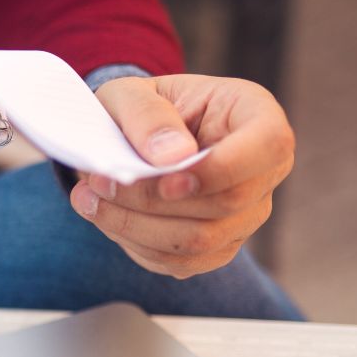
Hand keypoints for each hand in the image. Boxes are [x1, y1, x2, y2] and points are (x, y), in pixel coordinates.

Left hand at [70, 74, 294, 277]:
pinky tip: (107, 217)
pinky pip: (180, 263)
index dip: (219, 169)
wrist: (133, 139)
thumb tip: (173, 157)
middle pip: (227, 203)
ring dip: (135, 226)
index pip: (267, 146)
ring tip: (88, 199)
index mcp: (257, 116)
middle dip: (153, 199)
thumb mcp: (130, 94)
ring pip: (200, 241)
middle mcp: (263, 170)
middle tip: (98, 181)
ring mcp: (245, 214)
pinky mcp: (217, 248)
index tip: (165, 177)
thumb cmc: (140, 110)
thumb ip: (148, 116)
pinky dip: (135, 244)